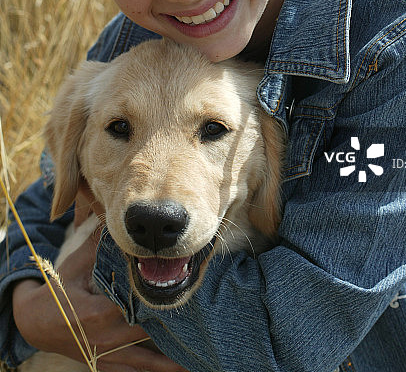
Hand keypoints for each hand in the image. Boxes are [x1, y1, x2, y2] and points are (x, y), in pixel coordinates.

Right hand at [13, 223, 186, 371]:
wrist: (34, 322)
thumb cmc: (58, 290)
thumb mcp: (77, 263)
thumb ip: (99, 242)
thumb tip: (115, 214)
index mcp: (100, 312)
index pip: (138, 306)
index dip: (161, 302)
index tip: (186, 295)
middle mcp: (107, 337)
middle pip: (148, 333)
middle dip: (173, 330)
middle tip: (204, 325)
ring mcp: (106, 355)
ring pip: (145, 362)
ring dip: (169, 363)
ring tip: (196, 362)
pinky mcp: (104, 366)